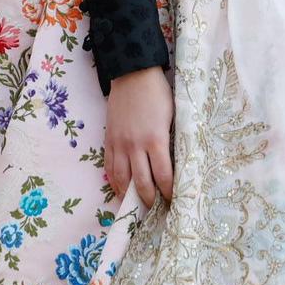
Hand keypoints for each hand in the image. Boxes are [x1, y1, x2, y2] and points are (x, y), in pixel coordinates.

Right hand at [104, 66, 173, 207]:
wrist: (132, 74)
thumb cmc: (158, 94)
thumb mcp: (173, 117)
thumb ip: (171, 141)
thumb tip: (174, 164)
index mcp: (156, 139)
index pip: (164, 176)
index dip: (169, 192)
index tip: (175, 200)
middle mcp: (136, 146)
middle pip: (142, 183)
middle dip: (150, 200)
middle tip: (157, 210)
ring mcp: (120, 144)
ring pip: (122, 179)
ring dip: (130, 196)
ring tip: (137, 206)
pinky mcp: (109, 140)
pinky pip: (110, 167)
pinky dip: (115, 182)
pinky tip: (121, 190)